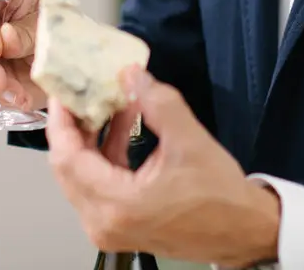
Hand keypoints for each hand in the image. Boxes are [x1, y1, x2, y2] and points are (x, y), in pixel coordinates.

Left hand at [46, 66, 280, 267]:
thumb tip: (128, 73)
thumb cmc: (217, 190)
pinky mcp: (119, 226)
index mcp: (116, 204)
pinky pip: (97, 185)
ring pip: (81, 176)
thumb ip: (156, 100)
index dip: (61, 121)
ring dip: (92, 137)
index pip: (67, 158)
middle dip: (74, 125)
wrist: (242, 230)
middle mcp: (102, 222)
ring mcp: (109, 228)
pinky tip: (124, 126)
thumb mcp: (188, 138)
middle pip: (68, 168)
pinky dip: (105, 154)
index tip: (63, 89)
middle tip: (83, 89)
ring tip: (110, 101)